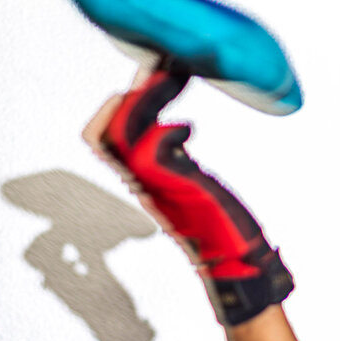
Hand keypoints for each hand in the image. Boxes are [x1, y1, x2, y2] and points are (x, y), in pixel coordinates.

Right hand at [85, 66, 292, 325]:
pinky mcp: (177, 190)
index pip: (102, 139)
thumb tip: (173, 136)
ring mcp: (157, 188)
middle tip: (159, 73)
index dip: (115, 107)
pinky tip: (187, 129)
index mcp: (143, 180)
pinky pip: (151, 151)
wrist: (240, 267)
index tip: (146, 79)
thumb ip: (174, 162)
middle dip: (127, 97)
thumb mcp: (191, 185)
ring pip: (122, 134)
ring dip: (147, 100)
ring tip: (174, 83)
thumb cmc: (224, 230)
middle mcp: (143, 184)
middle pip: (99, 135)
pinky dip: (167, 130)